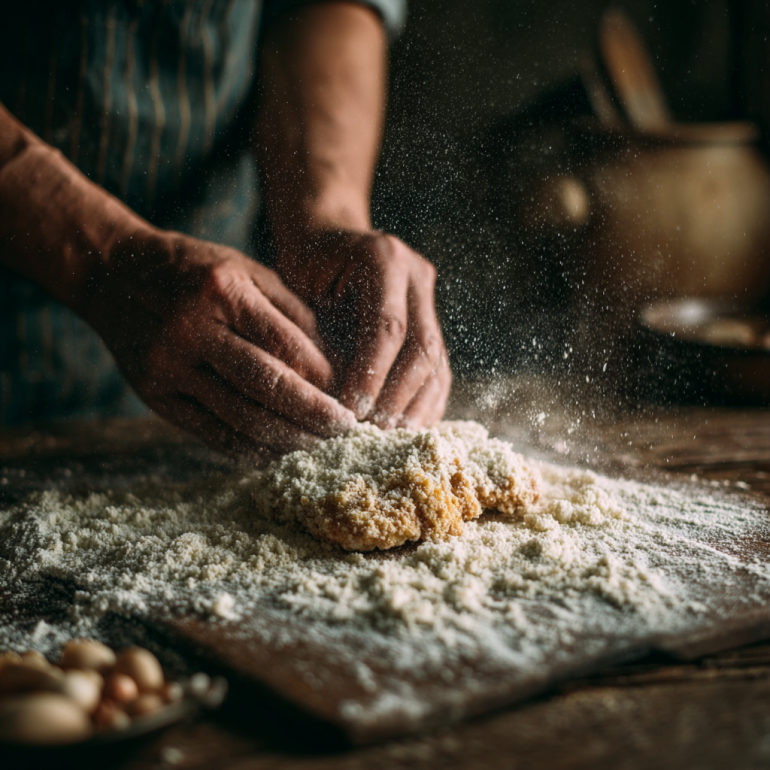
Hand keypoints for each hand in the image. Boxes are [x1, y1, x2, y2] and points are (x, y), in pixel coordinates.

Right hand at [82, 229, 356, 455]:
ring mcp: (169, 366)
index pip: (285, 345)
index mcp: (223, 291)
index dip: (324, 377)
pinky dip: (250, 449)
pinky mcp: (155, 395)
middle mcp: (192, 329)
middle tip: (346, 431)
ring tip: (319, 446)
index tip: (350, 395)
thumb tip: (335, 369)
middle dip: (313, 415)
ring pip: (240, 416)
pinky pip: (212, 433)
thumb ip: (293, 315)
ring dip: (287, 439)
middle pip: (266, 385)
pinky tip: (278, 453)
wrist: (112, 275)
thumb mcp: (249, 273)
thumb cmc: (198, 272)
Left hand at [275, 228, 450, 428]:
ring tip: (393, 441)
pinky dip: (424, 404)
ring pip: (437, 362)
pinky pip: (438, 369)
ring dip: (416, 407)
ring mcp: (429, 297)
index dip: (372, 376)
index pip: (386, 328)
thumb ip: (321, 341)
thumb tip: (332, 406)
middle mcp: (415, 274)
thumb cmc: (301, 273)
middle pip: (421, 347)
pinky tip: (408, 430)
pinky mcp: (433, 321)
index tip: (352, 414)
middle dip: (398, 398)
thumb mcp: (301, 296)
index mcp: (382, 257)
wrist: (322, 243)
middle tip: (375, 435)